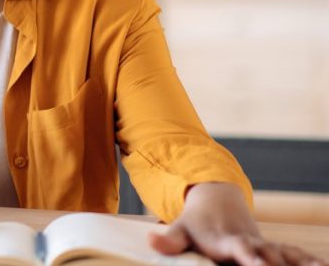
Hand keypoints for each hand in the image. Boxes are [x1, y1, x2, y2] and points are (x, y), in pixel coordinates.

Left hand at [149, 182, 327, 265]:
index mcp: (226, 240)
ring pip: (285, 254)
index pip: (239, 248)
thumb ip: (170, 239)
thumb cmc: (196, 223)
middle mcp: (249, 242)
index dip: (249, 256)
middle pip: (268, 254)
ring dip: (299, 263)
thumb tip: (151, 240)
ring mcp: (263, 245)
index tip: (259, 264)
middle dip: (277, 264)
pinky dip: (309, 260)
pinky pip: (294, 255)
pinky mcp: (272, 249)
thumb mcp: (180, 229)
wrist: (216, 202)